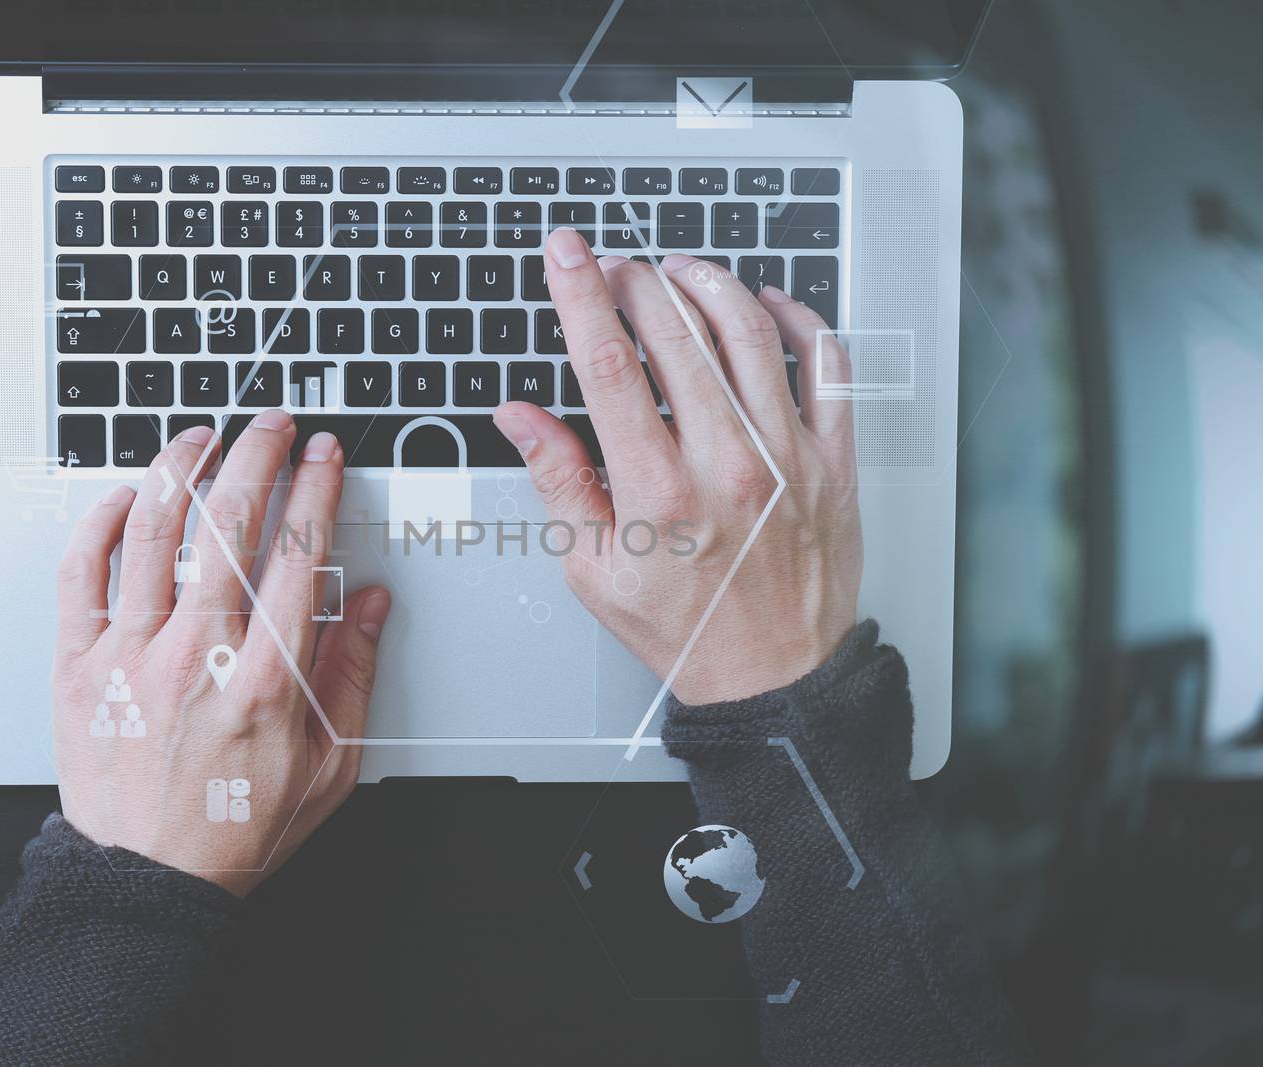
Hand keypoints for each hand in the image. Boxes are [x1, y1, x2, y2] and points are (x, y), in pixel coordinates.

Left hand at [50, 411, 390, 895]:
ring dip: (182, 469)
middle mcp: (200, 657)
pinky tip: (127, 497)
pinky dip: (101, 525)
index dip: (317, 487)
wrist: (147, 881)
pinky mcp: (79, 667)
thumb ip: (354, 676)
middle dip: (257, 454)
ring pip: (154, 533)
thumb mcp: (329, 766)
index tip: (325, 454)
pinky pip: (81, 576)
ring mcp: (132, 657)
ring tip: (202, 437)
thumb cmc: (235, 826)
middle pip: (229, 524)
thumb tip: (373, 604)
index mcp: (268, 680)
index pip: (301, 553)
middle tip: (271, 424)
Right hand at [493, 229, 861, 702]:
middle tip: (615, 264)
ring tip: (679, 270)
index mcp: (657, 490)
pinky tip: (768, 304)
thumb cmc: (684, 628)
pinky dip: (799, 320)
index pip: (609, 364)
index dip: (581, 295)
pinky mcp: (834, 460)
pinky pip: (827, 366)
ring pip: (751, 333)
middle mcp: (726, 463)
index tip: (567, 254)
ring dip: (708, 285)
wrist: (775, 676)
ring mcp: (788, 456)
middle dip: (636, 280)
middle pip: (676, 334)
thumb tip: (521, 416)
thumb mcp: (593, 569)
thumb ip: (558, 480)